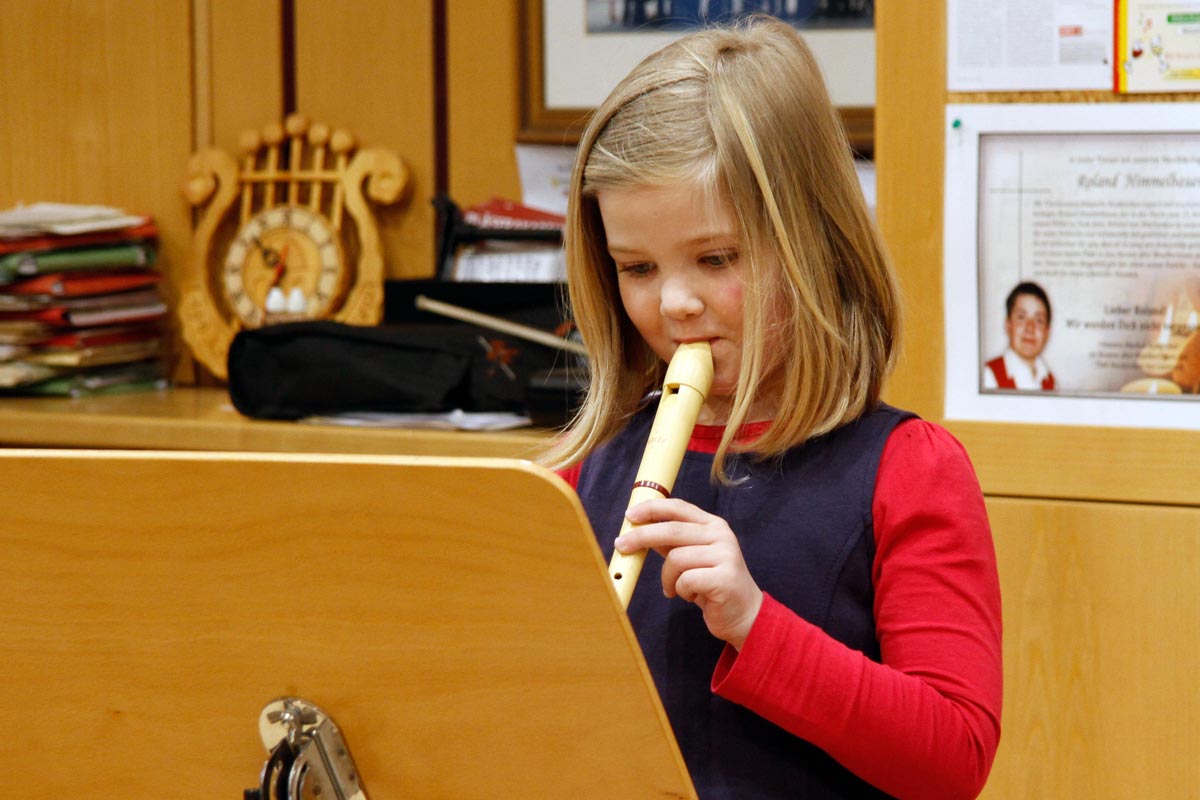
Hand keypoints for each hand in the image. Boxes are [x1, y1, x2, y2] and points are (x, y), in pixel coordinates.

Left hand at [616, 498, 762, 648]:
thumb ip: (672, 542)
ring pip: (676, 558)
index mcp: (713, 525)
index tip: (629, 515)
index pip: (679, 508)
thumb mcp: (692, 557)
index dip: (652, 509)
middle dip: (641, 537)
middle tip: (621, 546)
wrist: (745, 614)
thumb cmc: (713, 585)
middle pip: (672, 530)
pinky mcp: (724, 578)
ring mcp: (725, 556)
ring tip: (674, 589)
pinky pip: (685, 580)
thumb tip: (640, 528)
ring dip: (667, 578)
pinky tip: (691, 596)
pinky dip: (680, 590)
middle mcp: (722, 536)